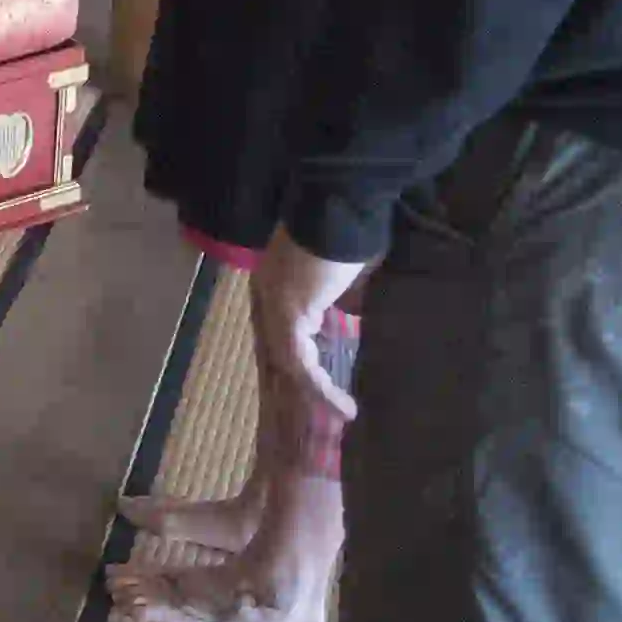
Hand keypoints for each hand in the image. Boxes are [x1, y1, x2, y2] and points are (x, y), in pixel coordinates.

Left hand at [251, 232, 373, 423]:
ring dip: (316, 393)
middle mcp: (265, 297)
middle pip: (275, 355)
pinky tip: (345, 405)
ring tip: (343, 414)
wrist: (341, 206)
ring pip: (288, 365)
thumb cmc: (348, 232)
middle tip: (321, 415)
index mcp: (273, 285)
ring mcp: (272, 307)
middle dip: (296, 388)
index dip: (296, 363)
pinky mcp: (288, 316)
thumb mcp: (345, 275)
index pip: (278, 334)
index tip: (316, 388)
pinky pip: (301, 364)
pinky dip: (322, 388)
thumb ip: (345, 298)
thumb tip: (355, 316)